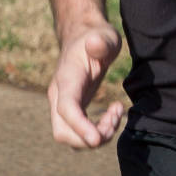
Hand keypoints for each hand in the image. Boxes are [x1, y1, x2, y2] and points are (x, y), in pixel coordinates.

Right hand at [47, 23, 123, 148]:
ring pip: (71, 137)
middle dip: (89, 137)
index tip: (97, 139)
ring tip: (116, 114)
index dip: (79, 127)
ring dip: (96, 136)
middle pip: (63, 132)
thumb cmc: (96, 37)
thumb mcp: (104, 35)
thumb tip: (94, 44)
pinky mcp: (73, 110)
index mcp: (66, 78)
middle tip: (115, 119)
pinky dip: (97, 132)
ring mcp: (63, 105)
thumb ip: (101, 42)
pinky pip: (79, 133)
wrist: (85, 37)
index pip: (66, 108)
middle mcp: (59, 95)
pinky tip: (113, 114)